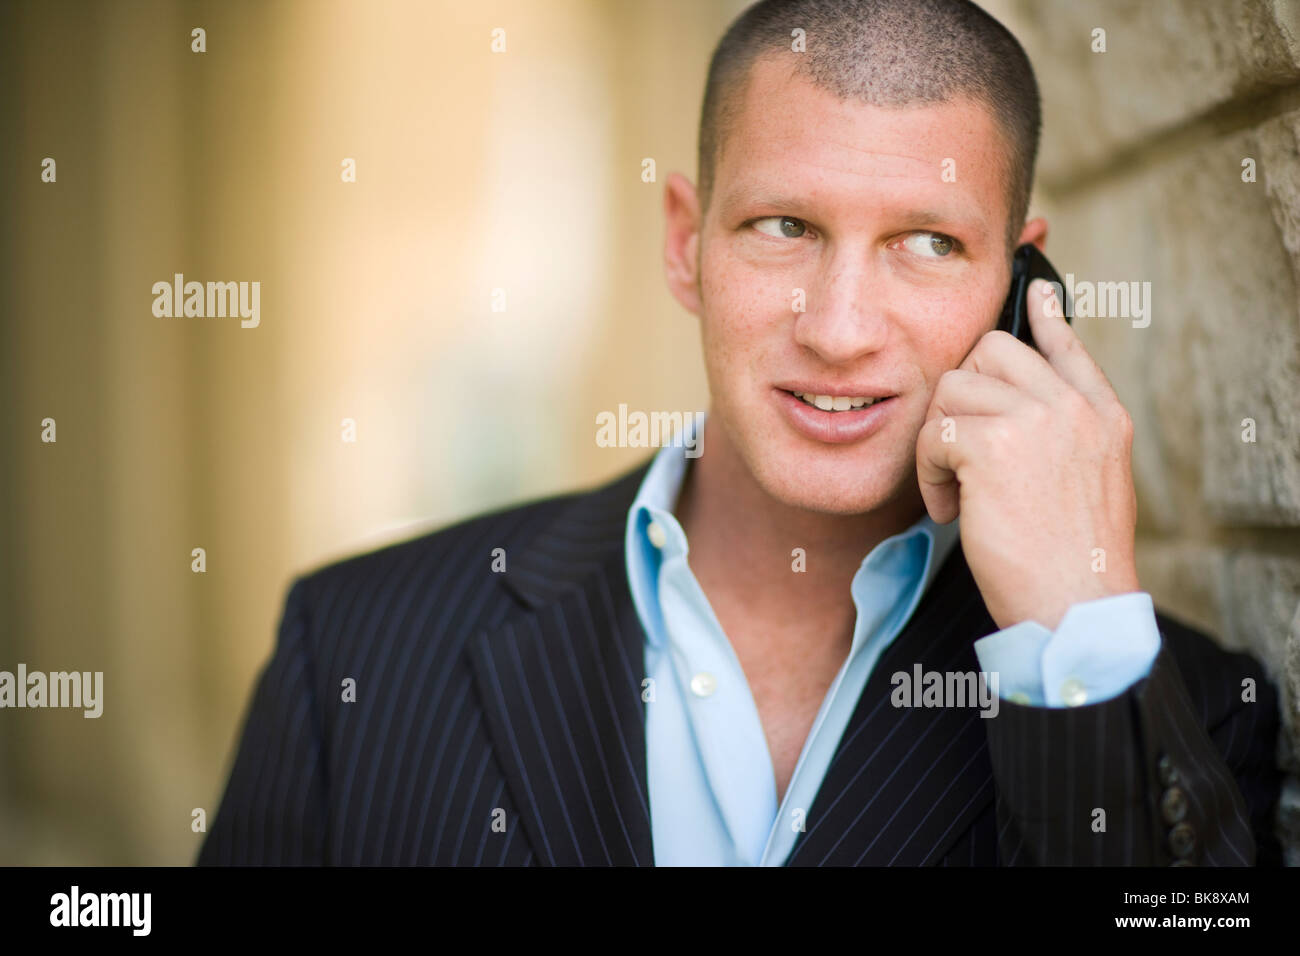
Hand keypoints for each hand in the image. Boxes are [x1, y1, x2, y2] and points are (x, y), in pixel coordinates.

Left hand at [915, 278, 1139, 630]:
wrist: (1075, 606)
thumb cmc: (1070, 559)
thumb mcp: (1088, 483)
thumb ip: (1064, 436)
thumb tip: (1021, 403)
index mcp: (1102, 416)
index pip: (1068, 347)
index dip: (1046, 318)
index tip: (1036, 293)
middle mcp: (1074, 408)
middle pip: (990, 352)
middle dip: (958, 396)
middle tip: (957, 450)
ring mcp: (1038, 421)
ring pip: (952, 390)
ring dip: (938, 442)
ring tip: (956, 490)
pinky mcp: (995, 446)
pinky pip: (935, 433)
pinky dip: (930, 474)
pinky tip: (950, 509)